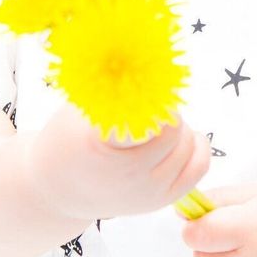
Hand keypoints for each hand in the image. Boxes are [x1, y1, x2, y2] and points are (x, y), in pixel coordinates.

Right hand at [24, 101, 210, 221]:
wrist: (59, 193)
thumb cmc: (68, 142)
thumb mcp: (79, 108)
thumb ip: (109, 87)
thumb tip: (138, 56)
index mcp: (102, 143)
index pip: (144, 113)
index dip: (148, 97)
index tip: (141, 89)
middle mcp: (128, 172)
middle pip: (172, 126)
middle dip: (163, 110)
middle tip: (146, 107)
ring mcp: (147, 190)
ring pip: (187, 143)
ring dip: (177, 128)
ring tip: (154, 125)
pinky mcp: (160, 200)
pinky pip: (198, 166)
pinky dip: (195, 147)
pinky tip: (178, 138)